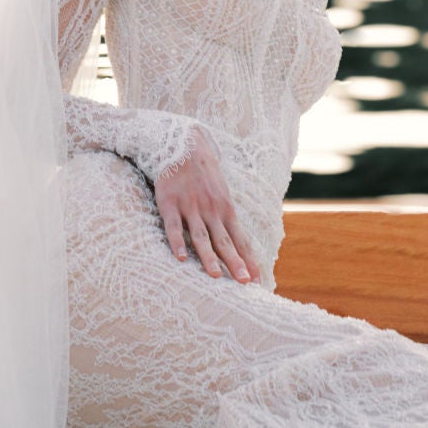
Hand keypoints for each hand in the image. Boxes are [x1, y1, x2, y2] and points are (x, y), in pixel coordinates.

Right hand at [154, 129, 261, 283]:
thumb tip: (239, 243)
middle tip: (244, 284)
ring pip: (201, 236)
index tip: (257, 281)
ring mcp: (190, 206)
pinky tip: (180, 258)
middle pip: (224, 241)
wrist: (184, 143)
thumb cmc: (205, 174)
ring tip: (216, 276)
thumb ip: (227, 219)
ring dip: (208, 257)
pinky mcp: (169, 203)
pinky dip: (176, 242)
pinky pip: (172, 226)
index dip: (249, 260)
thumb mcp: (222, 194)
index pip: (240, 240)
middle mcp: (210, 210)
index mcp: (226, 209)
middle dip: (235, 263)